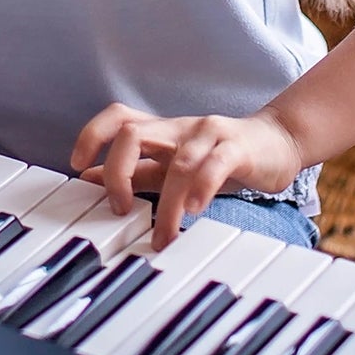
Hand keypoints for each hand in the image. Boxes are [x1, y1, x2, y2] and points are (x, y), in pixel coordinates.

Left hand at [70, 104, 302, 249]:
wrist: (277, 141)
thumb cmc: (219, 156)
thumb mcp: (172, 163)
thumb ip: (137, 171)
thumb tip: (89, 178)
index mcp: (161, 131)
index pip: (117, 118)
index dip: (91, 135)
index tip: (77, 166)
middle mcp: (178, 128)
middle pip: (133, 132)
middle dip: (116, 171)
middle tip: (119, 208)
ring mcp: (207, 135)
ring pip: (176, 160)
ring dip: (164, 204)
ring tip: (162, 237)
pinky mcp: (237, 148)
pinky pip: (215, 163)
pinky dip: (201, 186)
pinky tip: (194, 209)